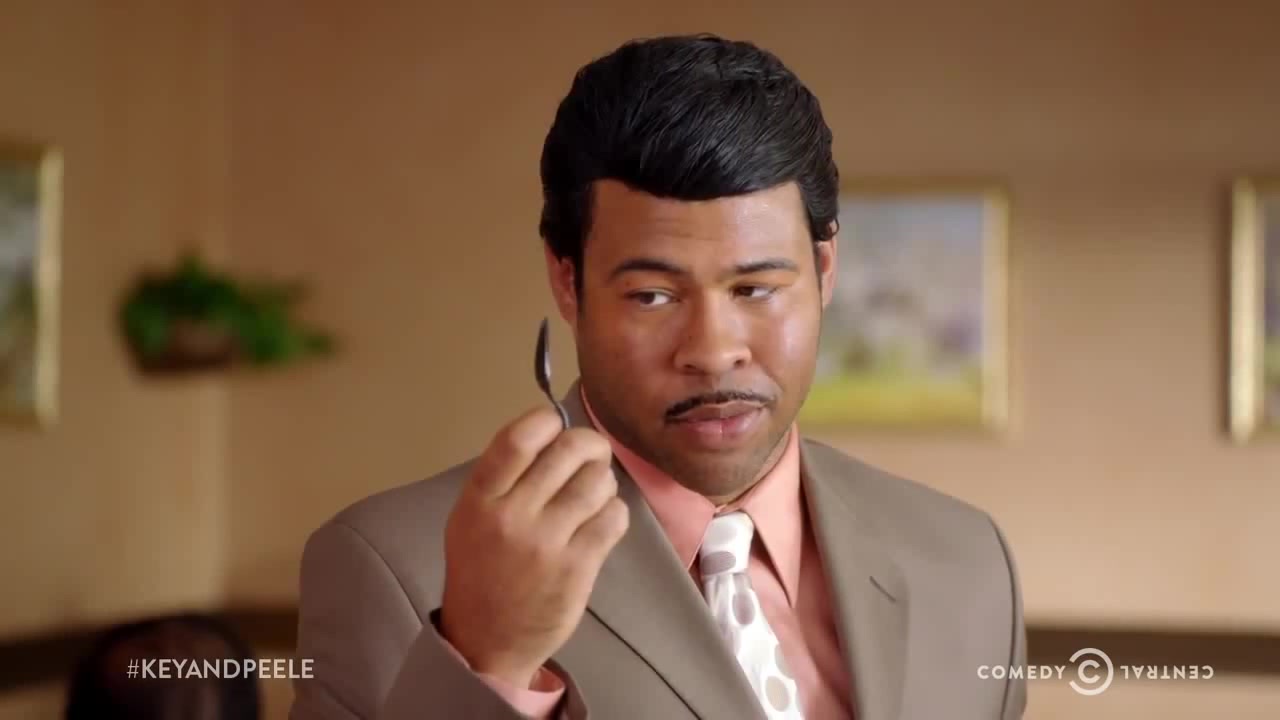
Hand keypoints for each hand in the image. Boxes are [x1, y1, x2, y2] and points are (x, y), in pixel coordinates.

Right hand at [439, 406, 628, 688]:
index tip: (555, 426)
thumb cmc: (481, 570)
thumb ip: (503, 476)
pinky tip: (602, 520)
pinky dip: (614, 511)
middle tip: (591, 455)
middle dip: (589, 446)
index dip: (547, 421)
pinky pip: (614, 517)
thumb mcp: (471, 517)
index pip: (518, 440)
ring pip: (597, 482)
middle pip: (568, 452)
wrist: (487, 641)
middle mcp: (512, 516)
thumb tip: (552, 432)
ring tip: (594, 493)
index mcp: (480, 499)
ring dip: (603, 480)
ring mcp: (547, 543)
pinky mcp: (578, 567)